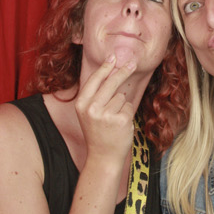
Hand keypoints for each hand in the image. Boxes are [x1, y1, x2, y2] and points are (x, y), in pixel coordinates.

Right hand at [74, 54, 138, 176]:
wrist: (103, 157)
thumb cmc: (98, 133)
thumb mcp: (89, 113)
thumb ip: (96, 95)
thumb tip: (111, 71)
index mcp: (81, 104)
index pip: (95, 80)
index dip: (105, 67)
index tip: (113, 56)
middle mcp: (92, 108)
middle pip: (111, 82)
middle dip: (123, 71)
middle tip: (132, 62)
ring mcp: (106, 115)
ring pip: (121, 97)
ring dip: (122, 105)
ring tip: (114, 120)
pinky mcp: (120, 120)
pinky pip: (129, 107)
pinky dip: (127, 114)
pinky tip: (120, 125)